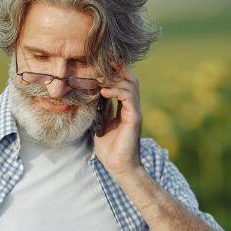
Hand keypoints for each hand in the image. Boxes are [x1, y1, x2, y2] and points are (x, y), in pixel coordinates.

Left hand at [94, 66, 143, 180]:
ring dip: (114, 79)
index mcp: (124, 109)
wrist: (119, 167)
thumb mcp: (101, 126)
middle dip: (117, 69)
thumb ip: (102, 112)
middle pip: (129, 80)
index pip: (123, 84)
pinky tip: (104, 91)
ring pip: (131, 85)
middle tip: (102, 63)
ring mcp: (134, 112)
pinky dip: (117, 91)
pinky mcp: (134, 118)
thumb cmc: (110, 150)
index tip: (100, 65)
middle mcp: (131, 108)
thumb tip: (95, 100)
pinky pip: (128, 98)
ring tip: (99, 77)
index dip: (114, 74)